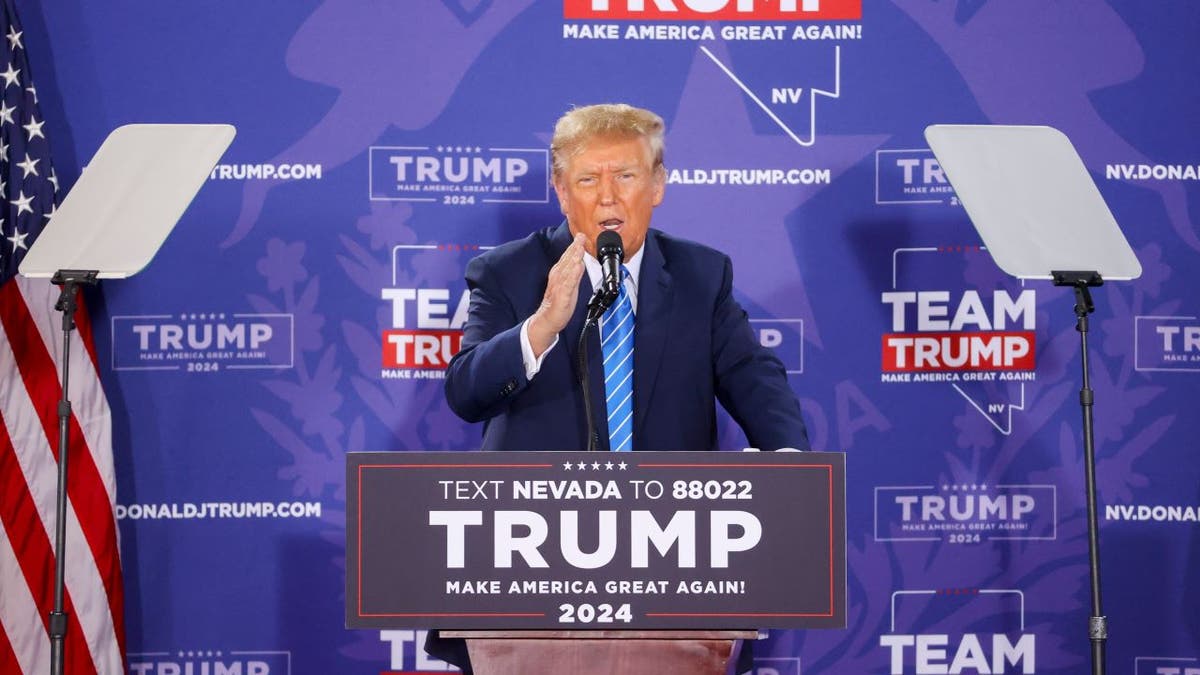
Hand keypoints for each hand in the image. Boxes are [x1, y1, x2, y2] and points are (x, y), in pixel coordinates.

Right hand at [528, 232, 585, 356]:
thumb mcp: (569, 285)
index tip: (581, 235)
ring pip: (567, 269)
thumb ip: (574, 273)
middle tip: (581, 236)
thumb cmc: (558, 303)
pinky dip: (572, 275)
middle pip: (567, 260)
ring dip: (573, 258)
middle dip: (574, 248)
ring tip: (579, 248)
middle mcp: (558, 277)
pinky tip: (577, 267)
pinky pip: (568, 284)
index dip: (575, 246)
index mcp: (560, 274)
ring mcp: (559, 286)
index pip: (568, 257)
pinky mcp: (562, 296)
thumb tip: (580, 261)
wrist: (547, 320)